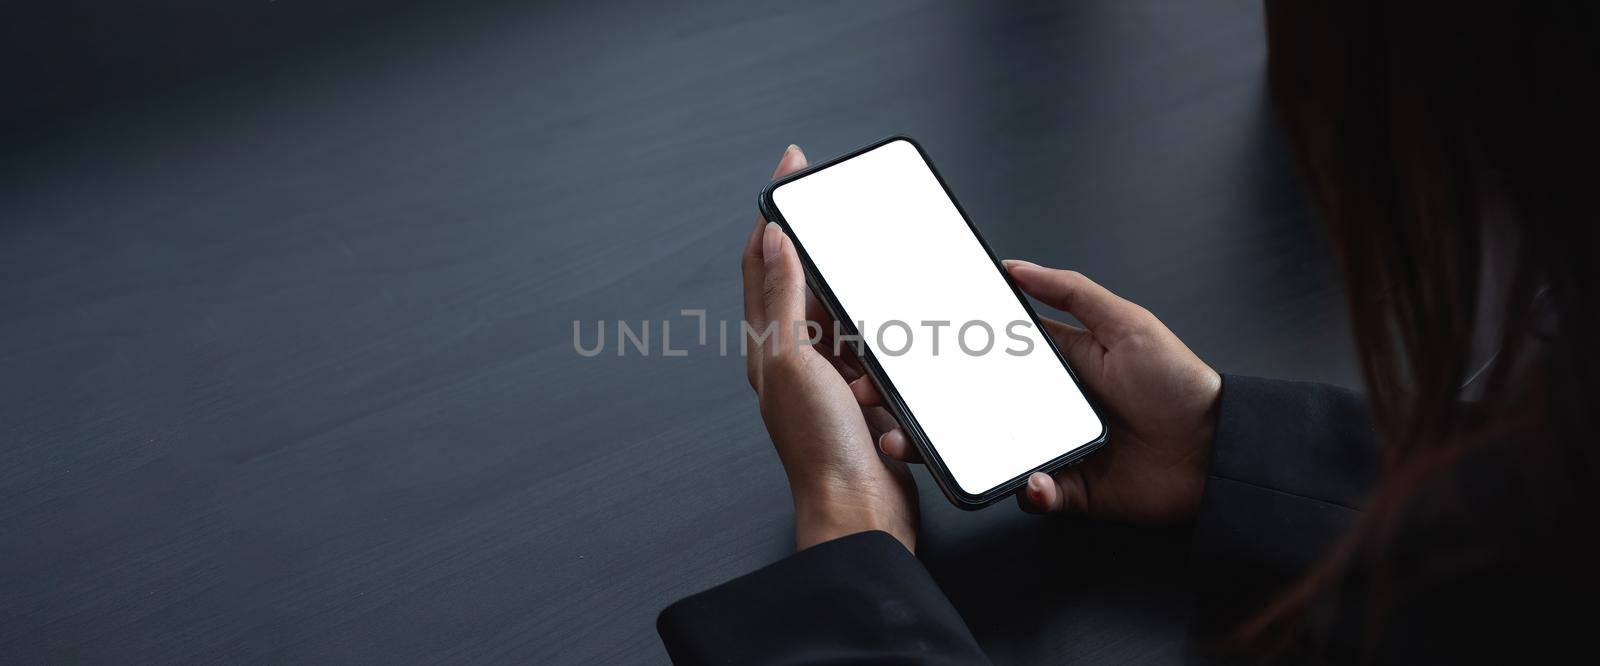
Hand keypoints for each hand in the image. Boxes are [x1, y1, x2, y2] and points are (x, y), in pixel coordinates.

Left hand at [743, 145, 918, 551]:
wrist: (858, 514)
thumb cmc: (822, 450)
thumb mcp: (793, 361)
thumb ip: (784, 298)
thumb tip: (771, 236)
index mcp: (766, 343)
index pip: (763, 258)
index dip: (774, 207)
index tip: (791, 165)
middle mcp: (792, 359)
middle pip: (804, 281)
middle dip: (823, 246)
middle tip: (841, 207)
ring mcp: (828, 379)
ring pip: (846, 318)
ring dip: (862, 306)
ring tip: (873, 298)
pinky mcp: (864, 400)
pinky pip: (878, 356)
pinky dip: (888, 349)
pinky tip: (898, 349)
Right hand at [872, 261, 1219, 523]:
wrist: (1218, 451)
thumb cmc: (1179, 382)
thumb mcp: (1126, 322)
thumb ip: (1071, 292)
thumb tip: (1015, 266)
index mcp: (1052, 364)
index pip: (983, 356)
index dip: (940, 356)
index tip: (897, 354)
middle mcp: (1043, 407)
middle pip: (967, 408)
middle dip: (918, 409)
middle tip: (880, 405)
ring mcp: (1051, 449)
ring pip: (983, 454)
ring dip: (945, 452)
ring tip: (912, 444)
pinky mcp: (1068, 490)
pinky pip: (1032, 494)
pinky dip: (1029, 491)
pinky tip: (1032, 482)